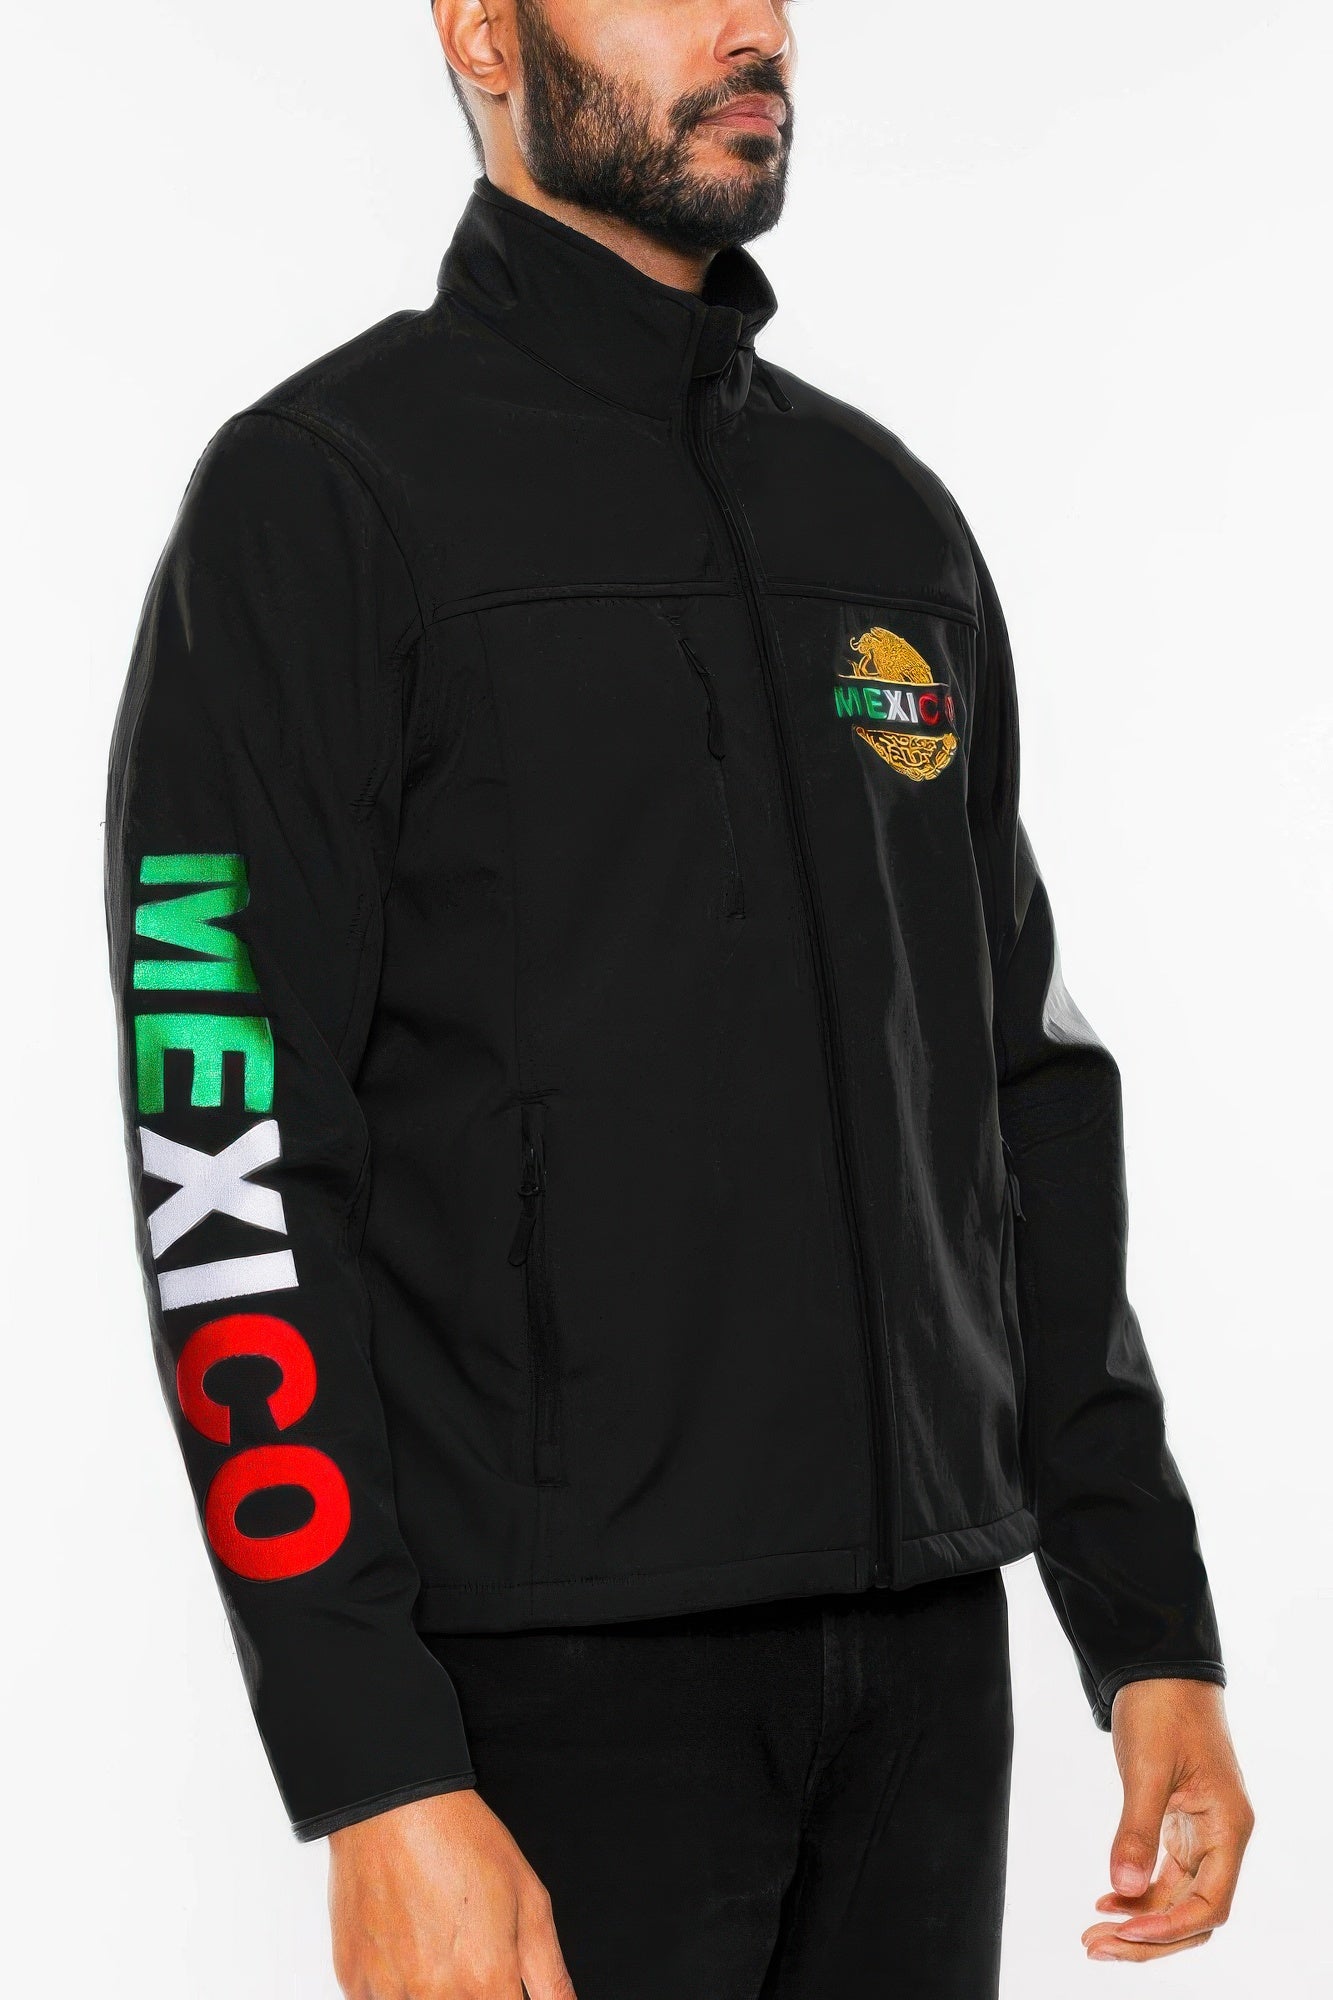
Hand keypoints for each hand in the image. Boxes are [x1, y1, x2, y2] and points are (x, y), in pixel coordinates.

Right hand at [328, 1787, 577, 1998]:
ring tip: (436, 1953)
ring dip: (432, 1994)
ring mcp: (388, 1992)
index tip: (503, 1992)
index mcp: (485, 1978)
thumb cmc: (461, 1840)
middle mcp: (435, 1994)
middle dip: (471, 1996)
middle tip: (468, 1960)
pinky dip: (396, 1991)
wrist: (394, 1808)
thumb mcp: (529, 1898)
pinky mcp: (353, 1980)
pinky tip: (406, 1955)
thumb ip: (551, 1976)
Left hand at [1081, 1678, 1254, 1962]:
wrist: (1159, 1668)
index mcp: (1227, 1827)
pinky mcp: (1179, 1825)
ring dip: (1139, 1921)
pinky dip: (1138, 1894)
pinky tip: (1107, 1898)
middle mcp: (1221, 1838)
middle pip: (1193, 1914)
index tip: (1121, 1930)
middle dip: (1148, 1938)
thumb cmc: (1162, 1708)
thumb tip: (1120, 1886)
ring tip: (1092, 1934)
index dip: (1167, 1927)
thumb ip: (1136, 1828)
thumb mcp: (1146, 1767)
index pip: (1210, 1904)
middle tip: (1094, 1945)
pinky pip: (1165, 1876)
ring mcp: (1201, 1834)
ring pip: (1178, 1900)